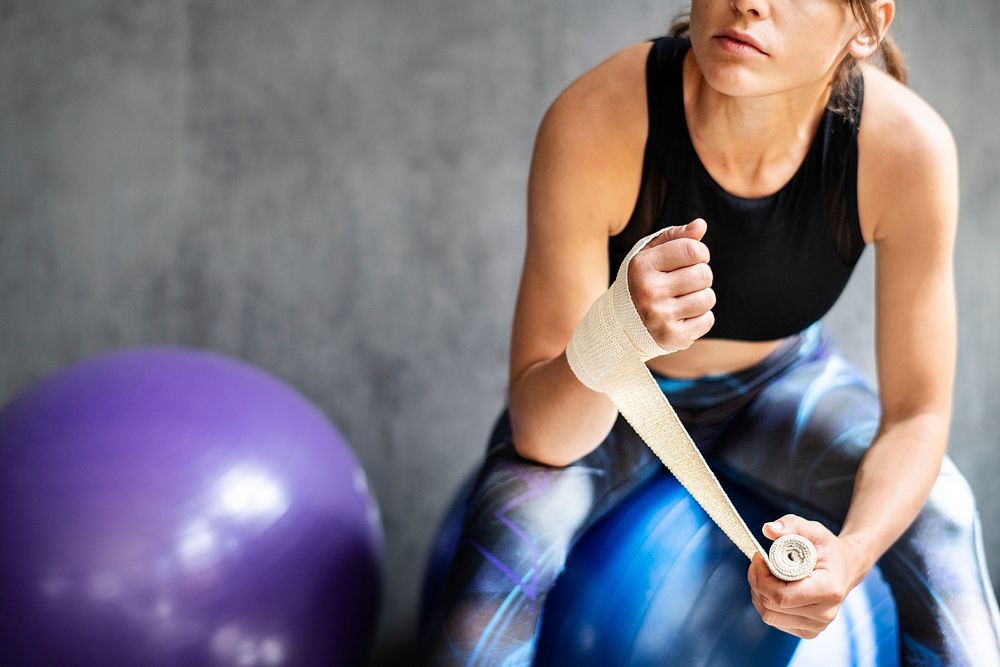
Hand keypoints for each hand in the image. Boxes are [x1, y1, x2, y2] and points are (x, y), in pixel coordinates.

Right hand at [628, 218, 714, 351]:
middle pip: (703, 274)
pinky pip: (707, 320)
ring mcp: (660, 316)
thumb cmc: (642, 282)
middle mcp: (649, 291)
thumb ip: (674, 237)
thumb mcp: (649, 255)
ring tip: (683, 300)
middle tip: (686, 282)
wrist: (621, 325)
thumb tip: (700, 225)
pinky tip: (683, 316)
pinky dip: (700, 318)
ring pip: (708, 298)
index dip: (700, 253)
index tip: (692, 259)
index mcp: (642, 266)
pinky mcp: (672, 337)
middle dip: (700, 276)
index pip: (692, 250)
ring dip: (701, 297)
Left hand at [746, 514, 867, 639]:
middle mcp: (824, 614)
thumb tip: (768, 529)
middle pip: (771, 606)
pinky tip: (773, 586)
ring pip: (769, 616)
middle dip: (757, 582)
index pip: (781, 596)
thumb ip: (791, 525)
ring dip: (759, 593)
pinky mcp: (807, 631)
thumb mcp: (812, 530)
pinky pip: (774, 620)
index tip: (759, 557)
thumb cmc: (827, 548)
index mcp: (828, 590)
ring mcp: (816, 626)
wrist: (845, 568)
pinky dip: (766, 603)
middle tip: (760, 562)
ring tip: (766, 574)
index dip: (761, 577)